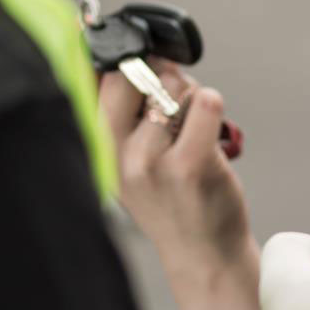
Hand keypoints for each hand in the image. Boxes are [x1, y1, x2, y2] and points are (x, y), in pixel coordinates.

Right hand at [99, 61, 260, 309]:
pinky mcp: (191, 164)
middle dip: (161, 74)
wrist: (204, 256)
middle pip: (132, 73)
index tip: (143, 66)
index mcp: (98, 149)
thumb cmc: (173, 206)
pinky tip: (213, 131)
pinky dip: (213, 105)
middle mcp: (118, 155)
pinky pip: (206, 103)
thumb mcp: (131, 164)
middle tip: (175, 101)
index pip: (96, 78)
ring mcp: (152, 161)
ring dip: (193, 96)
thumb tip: (134, 53)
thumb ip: (125, 115)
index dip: (126, 61)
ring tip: (194, 128)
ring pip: (176, 86)